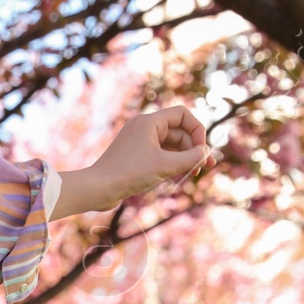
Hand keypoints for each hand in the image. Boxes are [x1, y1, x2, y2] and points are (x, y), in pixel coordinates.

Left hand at [50, 102, 213, 221]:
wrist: (98, 188)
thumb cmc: (129, 174)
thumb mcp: (165, 166)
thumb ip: (190, 158)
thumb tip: (205, 153)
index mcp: (149, 121)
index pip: (183, 115)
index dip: (197, 130)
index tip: (202, 151)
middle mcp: (144, 127)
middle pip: (179, 131)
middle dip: (193, 148)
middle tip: (205, 167)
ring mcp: (139, 141)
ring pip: (170, 144)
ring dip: (184, 157)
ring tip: (194, 173)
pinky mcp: (135, 155)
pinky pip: (160, 154)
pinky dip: (172, 162)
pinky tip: (179, 174)